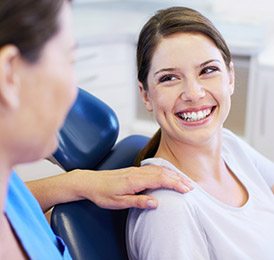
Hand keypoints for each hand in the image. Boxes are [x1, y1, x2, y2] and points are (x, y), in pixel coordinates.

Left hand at [73, 165, 191, 209]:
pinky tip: (167, 173)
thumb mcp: (118, 202)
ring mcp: (136, 170)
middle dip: (178, 178)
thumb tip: (156, 203)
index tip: (186, 189)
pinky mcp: (134, 170)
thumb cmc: (103, 193)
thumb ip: (137, 201)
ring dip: (173, 174)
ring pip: (159, 169)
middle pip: (162, 172)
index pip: (160, 179)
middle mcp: (137, 172)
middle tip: (191, 186)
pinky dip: (164, 171)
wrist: (90, 182)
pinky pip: (153, 168)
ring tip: (184, 180)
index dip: (175, 184)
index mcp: (135, 180)